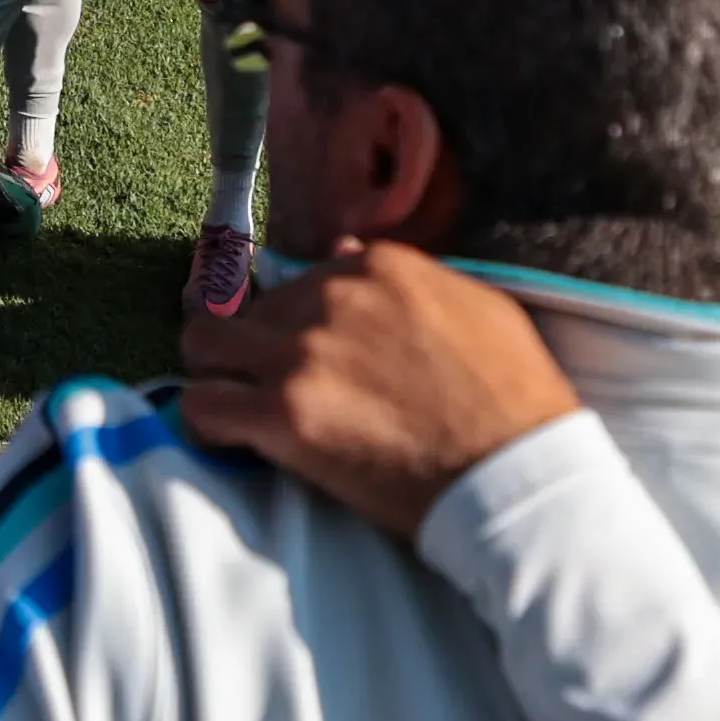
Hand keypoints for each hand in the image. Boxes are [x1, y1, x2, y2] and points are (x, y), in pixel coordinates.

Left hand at [178, 236, 581, 537]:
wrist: (516, 471)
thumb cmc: (513, 395)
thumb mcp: (477, 305)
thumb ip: (410, 276)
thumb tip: (345, 248)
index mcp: (377, 267)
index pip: (302, 280)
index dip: (299, 322)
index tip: (307, 353)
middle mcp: (329, 299)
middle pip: (251, 311)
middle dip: (256, 347)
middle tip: (273, 387)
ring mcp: (300, 356)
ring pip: (206, 346)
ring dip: (218, 372)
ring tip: (239, 405)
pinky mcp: (282, 415)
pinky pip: (203, 405)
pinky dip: (207, 421)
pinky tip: (230, 438)